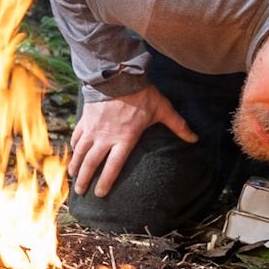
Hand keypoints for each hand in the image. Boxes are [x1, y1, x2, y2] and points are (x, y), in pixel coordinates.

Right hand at [70, 85, 197, 197]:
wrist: (118, 74)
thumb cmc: (142, 93)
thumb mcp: (162, 109)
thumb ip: (178, 126)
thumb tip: (195, 138)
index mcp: (124, 138)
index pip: (113, 166)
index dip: (105, 182)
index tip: (100, 194)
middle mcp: (105, 137)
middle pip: (91, 163)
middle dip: (85, 180)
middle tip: (81, 192)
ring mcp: (93, 128)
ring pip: (80, 152)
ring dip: (75, 166)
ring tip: (73, 177)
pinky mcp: (86, 119)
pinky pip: (77, 136)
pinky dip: (74, 147)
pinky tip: (73, 153)